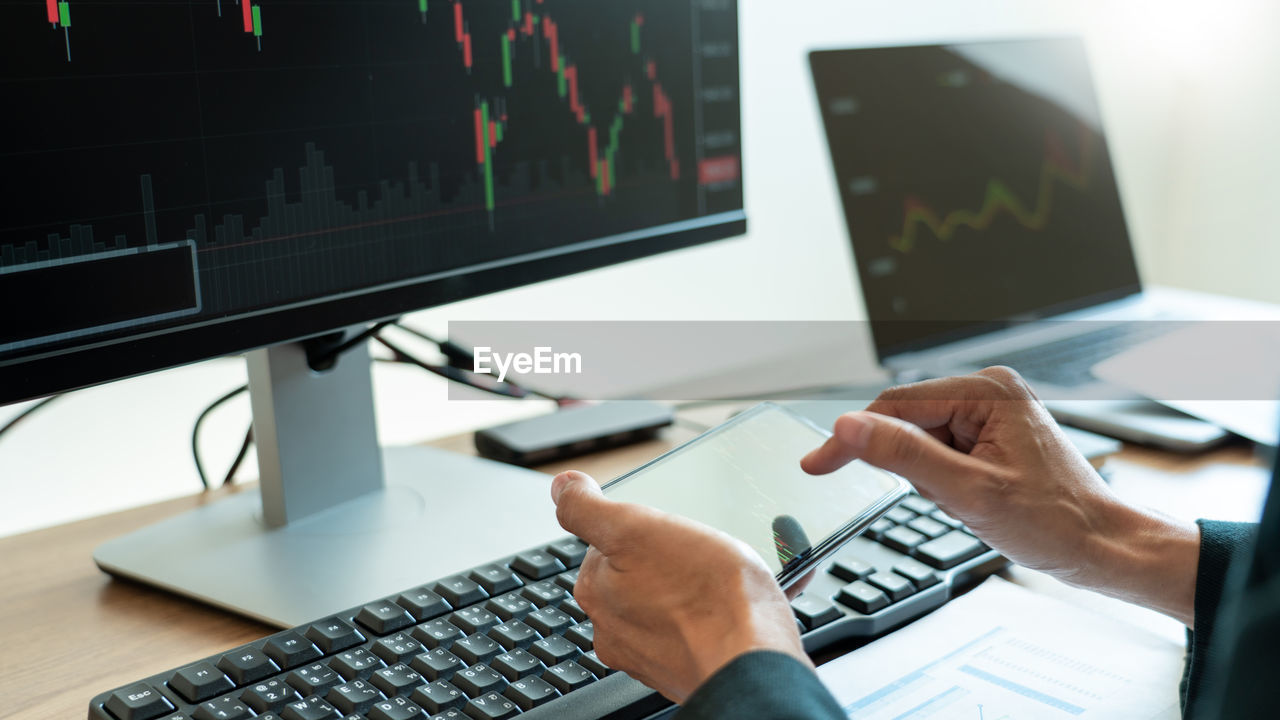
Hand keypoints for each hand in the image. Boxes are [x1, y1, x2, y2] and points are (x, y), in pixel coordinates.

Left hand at [550, 470, 808, 702]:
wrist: (753, 659)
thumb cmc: (705, 595)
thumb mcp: (634, 528)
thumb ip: (587, 508)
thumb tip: (561, 487)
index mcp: (597, 591)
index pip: (606, 541)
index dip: (640, 528)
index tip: (665, 531)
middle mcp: (614, 628)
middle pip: (635, 573)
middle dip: (663, 559)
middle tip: (697, 554)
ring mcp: (650, 653)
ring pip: (665, 602)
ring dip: (689, 588)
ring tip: (721, 580)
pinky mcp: (685, 667)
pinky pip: (694, 628)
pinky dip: (711, 614)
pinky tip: (734, 605)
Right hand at [802, 367, 1200, 626]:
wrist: (1103, 546)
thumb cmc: (1056, 522)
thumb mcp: (968, 493)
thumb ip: (903, 456)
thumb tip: (849, 427)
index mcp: (988, 391)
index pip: (895, 405)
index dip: (853, 438)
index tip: (816, 464)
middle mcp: (990, 391)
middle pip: (907, 421)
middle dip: (910, 466)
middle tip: (943, 500)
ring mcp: (993, 411)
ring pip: (921, 440)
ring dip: (930, 478)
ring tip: (970, 502)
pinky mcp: (993, 432)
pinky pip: (942, 450)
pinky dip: (944, 480)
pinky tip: (973, 499)